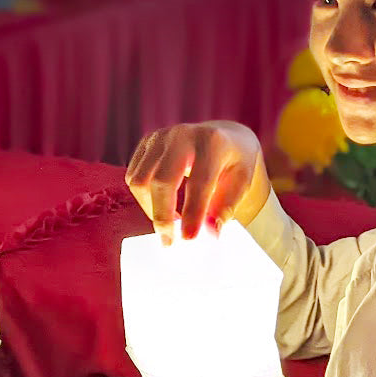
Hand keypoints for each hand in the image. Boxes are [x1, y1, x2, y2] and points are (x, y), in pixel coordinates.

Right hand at [125, 121, 271, 244]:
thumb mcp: (242, 182)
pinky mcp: (146, 142)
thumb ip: (225, 207)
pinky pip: (133, 177)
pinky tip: (162, 204)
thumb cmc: (234, 162)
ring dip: (151, 209)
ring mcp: (160, 136)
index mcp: (212, 143)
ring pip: (140, 181)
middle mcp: (182, 135)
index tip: (189, 239)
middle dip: (163, 216)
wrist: (223, 135)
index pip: (198, 183)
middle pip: (161, 181)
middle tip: (169, 241)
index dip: (193, 214)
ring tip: (170, 222)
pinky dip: (144, 198)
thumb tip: (210, 233)